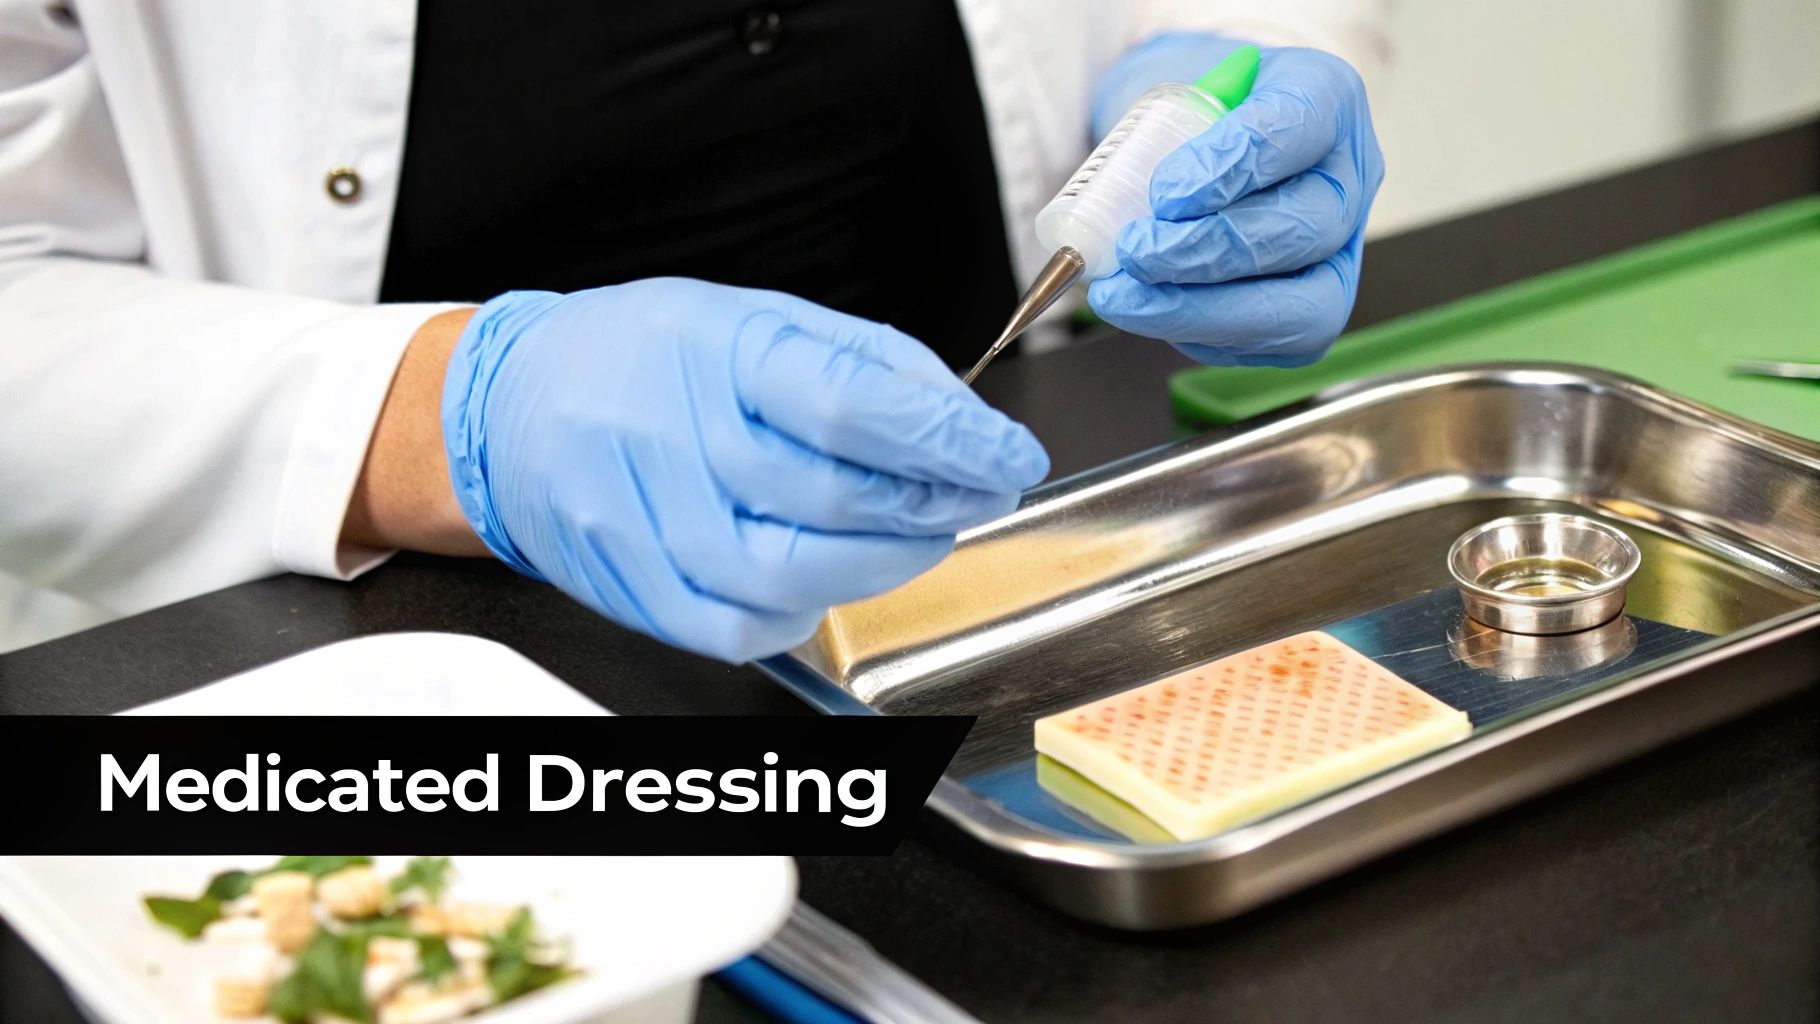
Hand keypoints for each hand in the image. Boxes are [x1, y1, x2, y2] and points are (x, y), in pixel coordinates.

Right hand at [439, 280, 1048, 661]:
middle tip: (976, 496)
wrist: (513, 407)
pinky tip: (828, 575)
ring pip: (792, 576)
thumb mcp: (757, 318)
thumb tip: (962, 423)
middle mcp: (670, 433)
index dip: (948, 439)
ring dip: (885, 565)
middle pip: (833, 498)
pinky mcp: (630, 587)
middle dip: (933, 506)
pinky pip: (740, 629)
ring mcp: (641, 519)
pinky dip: (807, 610)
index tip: (1010, 456)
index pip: (851, 405)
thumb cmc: (647, 357)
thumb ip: (865, 363)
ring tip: (915, 535)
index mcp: (714, 348)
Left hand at [1086, 35, 1383, 366]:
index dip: (1232, 167)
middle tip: (1136, 252)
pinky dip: (1205, 335)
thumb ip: (1154, 134)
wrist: (1186, 144)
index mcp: (1323, 95)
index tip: (1164, 194)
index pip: (1296, 127)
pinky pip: (1277, 343)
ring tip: (1126, 299)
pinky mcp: (1318, 306)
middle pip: (1305, 228)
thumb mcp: (1167, 93)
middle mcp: (1350, 174)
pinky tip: (1154, 314)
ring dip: (1203, 309)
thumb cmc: (1185, 114)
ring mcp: (1341, 247)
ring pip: (1304, 304)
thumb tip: (1112, 214)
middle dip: (1208, 252)